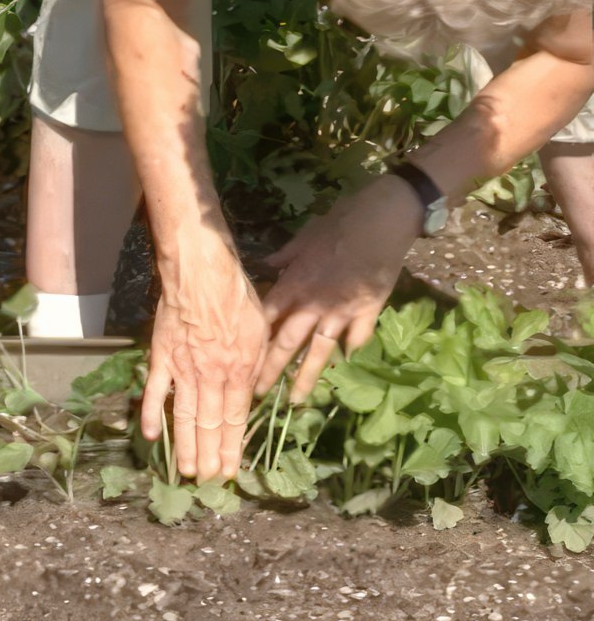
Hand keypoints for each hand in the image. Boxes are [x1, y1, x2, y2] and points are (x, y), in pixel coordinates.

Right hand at [141, 242, 267, 480]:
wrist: (201, 273)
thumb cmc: (236, 296)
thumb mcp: (261, 330)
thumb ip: (256, 366)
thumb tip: (252, 393)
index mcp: (238, 371)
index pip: (235, 419)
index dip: (233, 448)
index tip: (232, 471)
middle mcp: (210, 377)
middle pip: (210, 425)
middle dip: (211, 457)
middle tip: (209, 483)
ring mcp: (183, 370)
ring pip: (184, 417)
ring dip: (186, 447)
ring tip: (188, 473)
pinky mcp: (161, 358)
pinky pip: (155, 392)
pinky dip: (152, 415)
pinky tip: (151, 437)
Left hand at [256, 175, 422, 402]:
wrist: (383, 219)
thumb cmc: (340, 221)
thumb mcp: (305, 236)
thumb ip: (283, 256)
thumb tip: (263, 265)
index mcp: (295, 283)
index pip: (266, 318)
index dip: (251, 340)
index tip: (238, 360)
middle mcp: (314, 304)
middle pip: (286, 343)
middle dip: (270, 371)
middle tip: (255, 396)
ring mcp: (342, 312)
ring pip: (319, 352)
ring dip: (305, 377)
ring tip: (294, 401)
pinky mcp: (368, 312)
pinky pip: (356, 338)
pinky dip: (350, 349)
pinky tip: (344, 362)